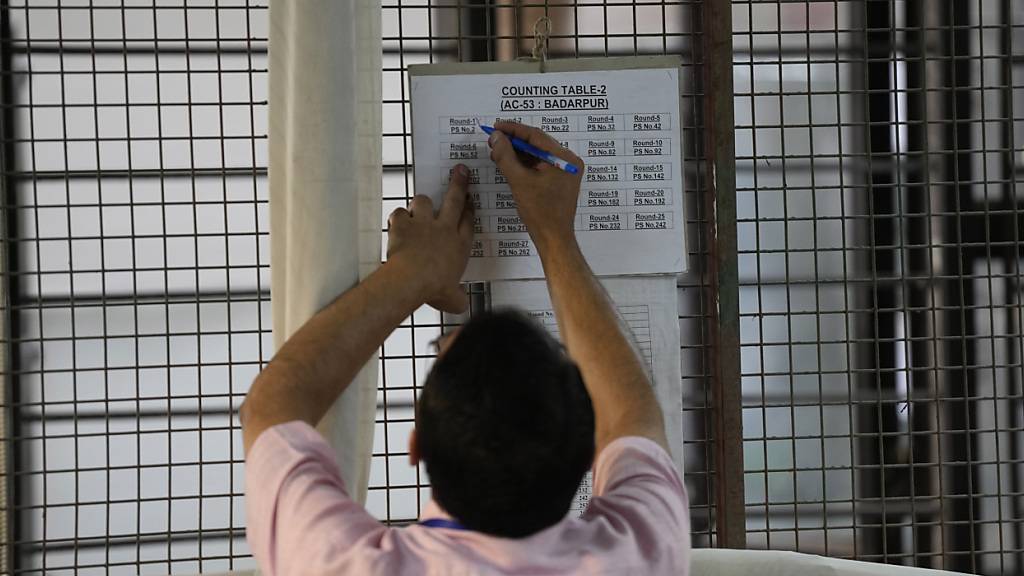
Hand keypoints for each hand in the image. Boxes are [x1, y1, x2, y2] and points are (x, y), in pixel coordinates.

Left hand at [386, 164, 473, 312]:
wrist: (412, 280)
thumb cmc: (434, 289)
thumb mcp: (452, 299)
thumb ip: (457, 298)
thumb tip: (460, 304)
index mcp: (459, 246)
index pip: (469, 222)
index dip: (470, 210)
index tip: (470, 200)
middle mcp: (444, 230)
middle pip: (455, 200)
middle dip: (458, 184)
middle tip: (460, 170)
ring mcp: (423, 224)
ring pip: (424, 201)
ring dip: (422, 203)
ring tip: (420, 208)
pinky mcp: (404, 224)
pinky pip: (399, 213)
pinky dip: (398, 217)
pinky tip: (398, 223)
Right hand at [487, 121, 583, 251]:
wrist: (553, 238)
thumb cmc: (540, 212)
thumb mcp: (519, 181)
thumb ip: (505, 156)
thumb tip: (495, 137)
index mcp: (564, 158)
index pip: (536, 135)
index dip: (513, 129)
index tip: (495, 126)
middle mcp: (569, 161)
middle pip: (538, 143)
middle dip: (514, 141)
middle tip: (494, 139)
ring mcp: (566, 171)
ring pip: (538, 154)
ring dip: (518, 152)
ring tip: (498, 151)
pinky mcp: (561, 181)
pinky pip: (541, 165)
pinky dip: (526, 163)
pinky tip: (510, 163)